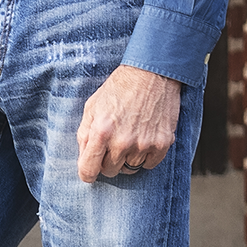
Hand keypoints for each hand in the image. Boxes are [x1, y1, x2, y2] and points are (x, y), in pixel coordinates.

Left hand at [76, 65, 181, 182]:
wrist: (153, 72)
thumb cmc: (120, 88)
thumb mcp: (92, 107)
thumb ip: (84, 134)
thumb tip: (83, 158)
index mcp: (101, 132)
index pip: (89, 170)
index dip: (87, 173)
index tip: (90, 171)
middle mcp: (122, 142)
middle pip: (110, 171)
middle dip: (107, 161)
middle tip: (112, 144)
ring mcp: (144, 144)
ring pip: (130, 168)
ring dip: (127, 158)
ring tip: (130, 137)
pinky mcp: (162, 143)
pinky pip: (149, 165)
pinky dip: (145, 157)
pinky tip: (144, 140)